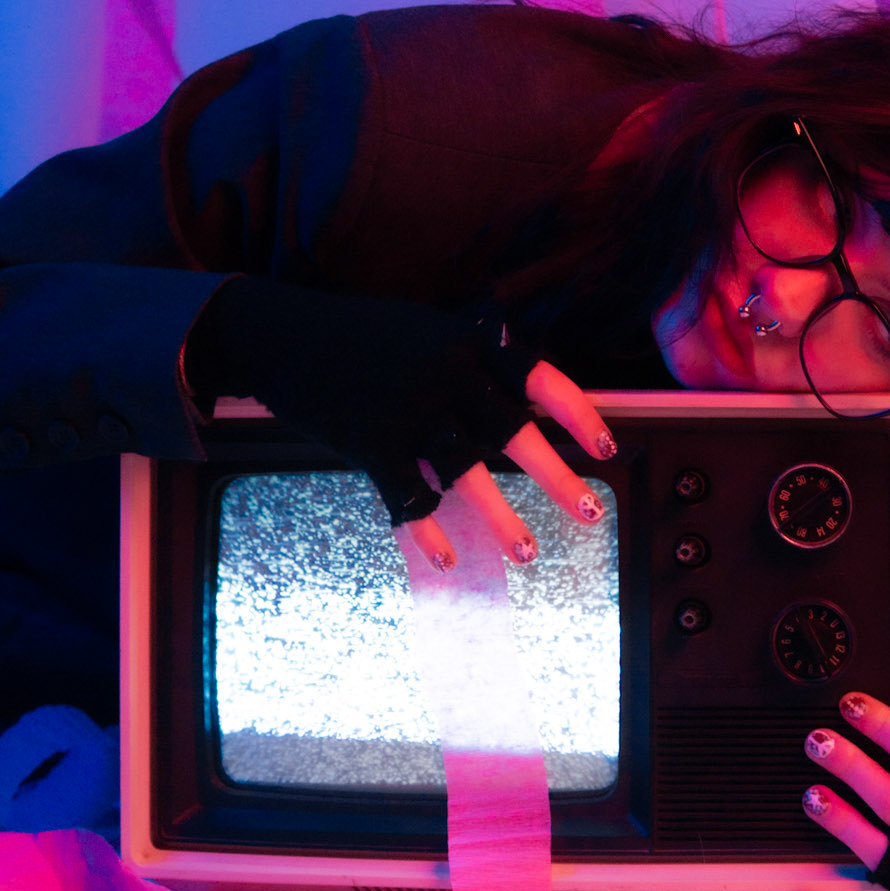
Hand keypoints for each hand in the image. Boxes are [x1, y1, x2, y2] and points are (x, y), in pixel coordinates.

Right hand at [185, 280, 617, 567]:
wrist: (282, 334)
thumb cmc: (358, 337)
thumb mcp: (422, 330)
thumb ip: (466, 358)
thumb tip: (514, 390)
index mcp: (464, 343)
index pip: (536, 376)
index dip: (577, 413)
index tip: (607, 449)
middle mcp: (443, 373)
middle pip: (510, 431)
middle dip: (555, 476)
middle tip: (590, 511)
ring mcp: (406, 408)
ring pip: (466, 472)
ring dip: (502, 518)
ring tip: (529, 553)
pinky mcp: (369, 441)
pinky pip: (409, 496)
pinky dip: (428, 531)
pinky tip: (448, 560)